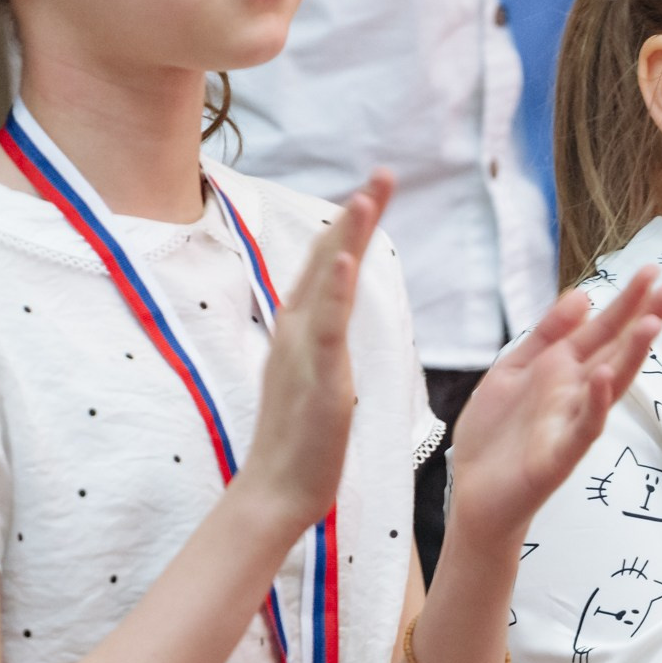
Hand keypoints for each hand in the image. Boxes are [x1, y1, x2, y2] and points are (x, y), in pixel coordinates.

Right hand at [239, 173, 392, 533]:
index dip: (349, 226)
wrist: (277, 490)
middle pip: (324, 258)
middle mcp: (295, 330)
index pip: (326, 265)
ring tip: (367, 194)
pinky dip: (334, 290)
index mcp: (299, 330)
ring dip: (345, 235)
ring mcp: (302, 351)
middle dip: (355, 213)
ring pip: (324, 282)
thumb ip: (321, 342)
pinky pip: (325, 327)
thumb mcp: (316, 376)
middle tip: (384, 172)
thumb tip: (330, 318)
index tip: (374, 189)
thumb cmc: (301, 441)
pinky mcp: (315, 378)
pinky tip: (346, 259)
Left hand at [447, 267, 661, 542]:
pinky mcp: (559, 455)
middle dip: (643, 320)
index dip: (627, 301)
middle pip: (616, 351)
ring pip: (610, 386)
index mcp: (563, 369)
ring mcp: (571, 423)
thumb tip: (584, 294)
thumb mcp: (512, 368)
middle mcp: (575, 393)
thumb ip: (546, 334)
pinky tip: (603, 377)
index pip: (604, 329)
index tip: (652, 271)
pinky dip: (595, 404)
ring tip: (651, 324)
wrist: (474, 493)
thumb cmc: (496, 435)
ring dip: (631, 356)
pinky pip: (583, 428)